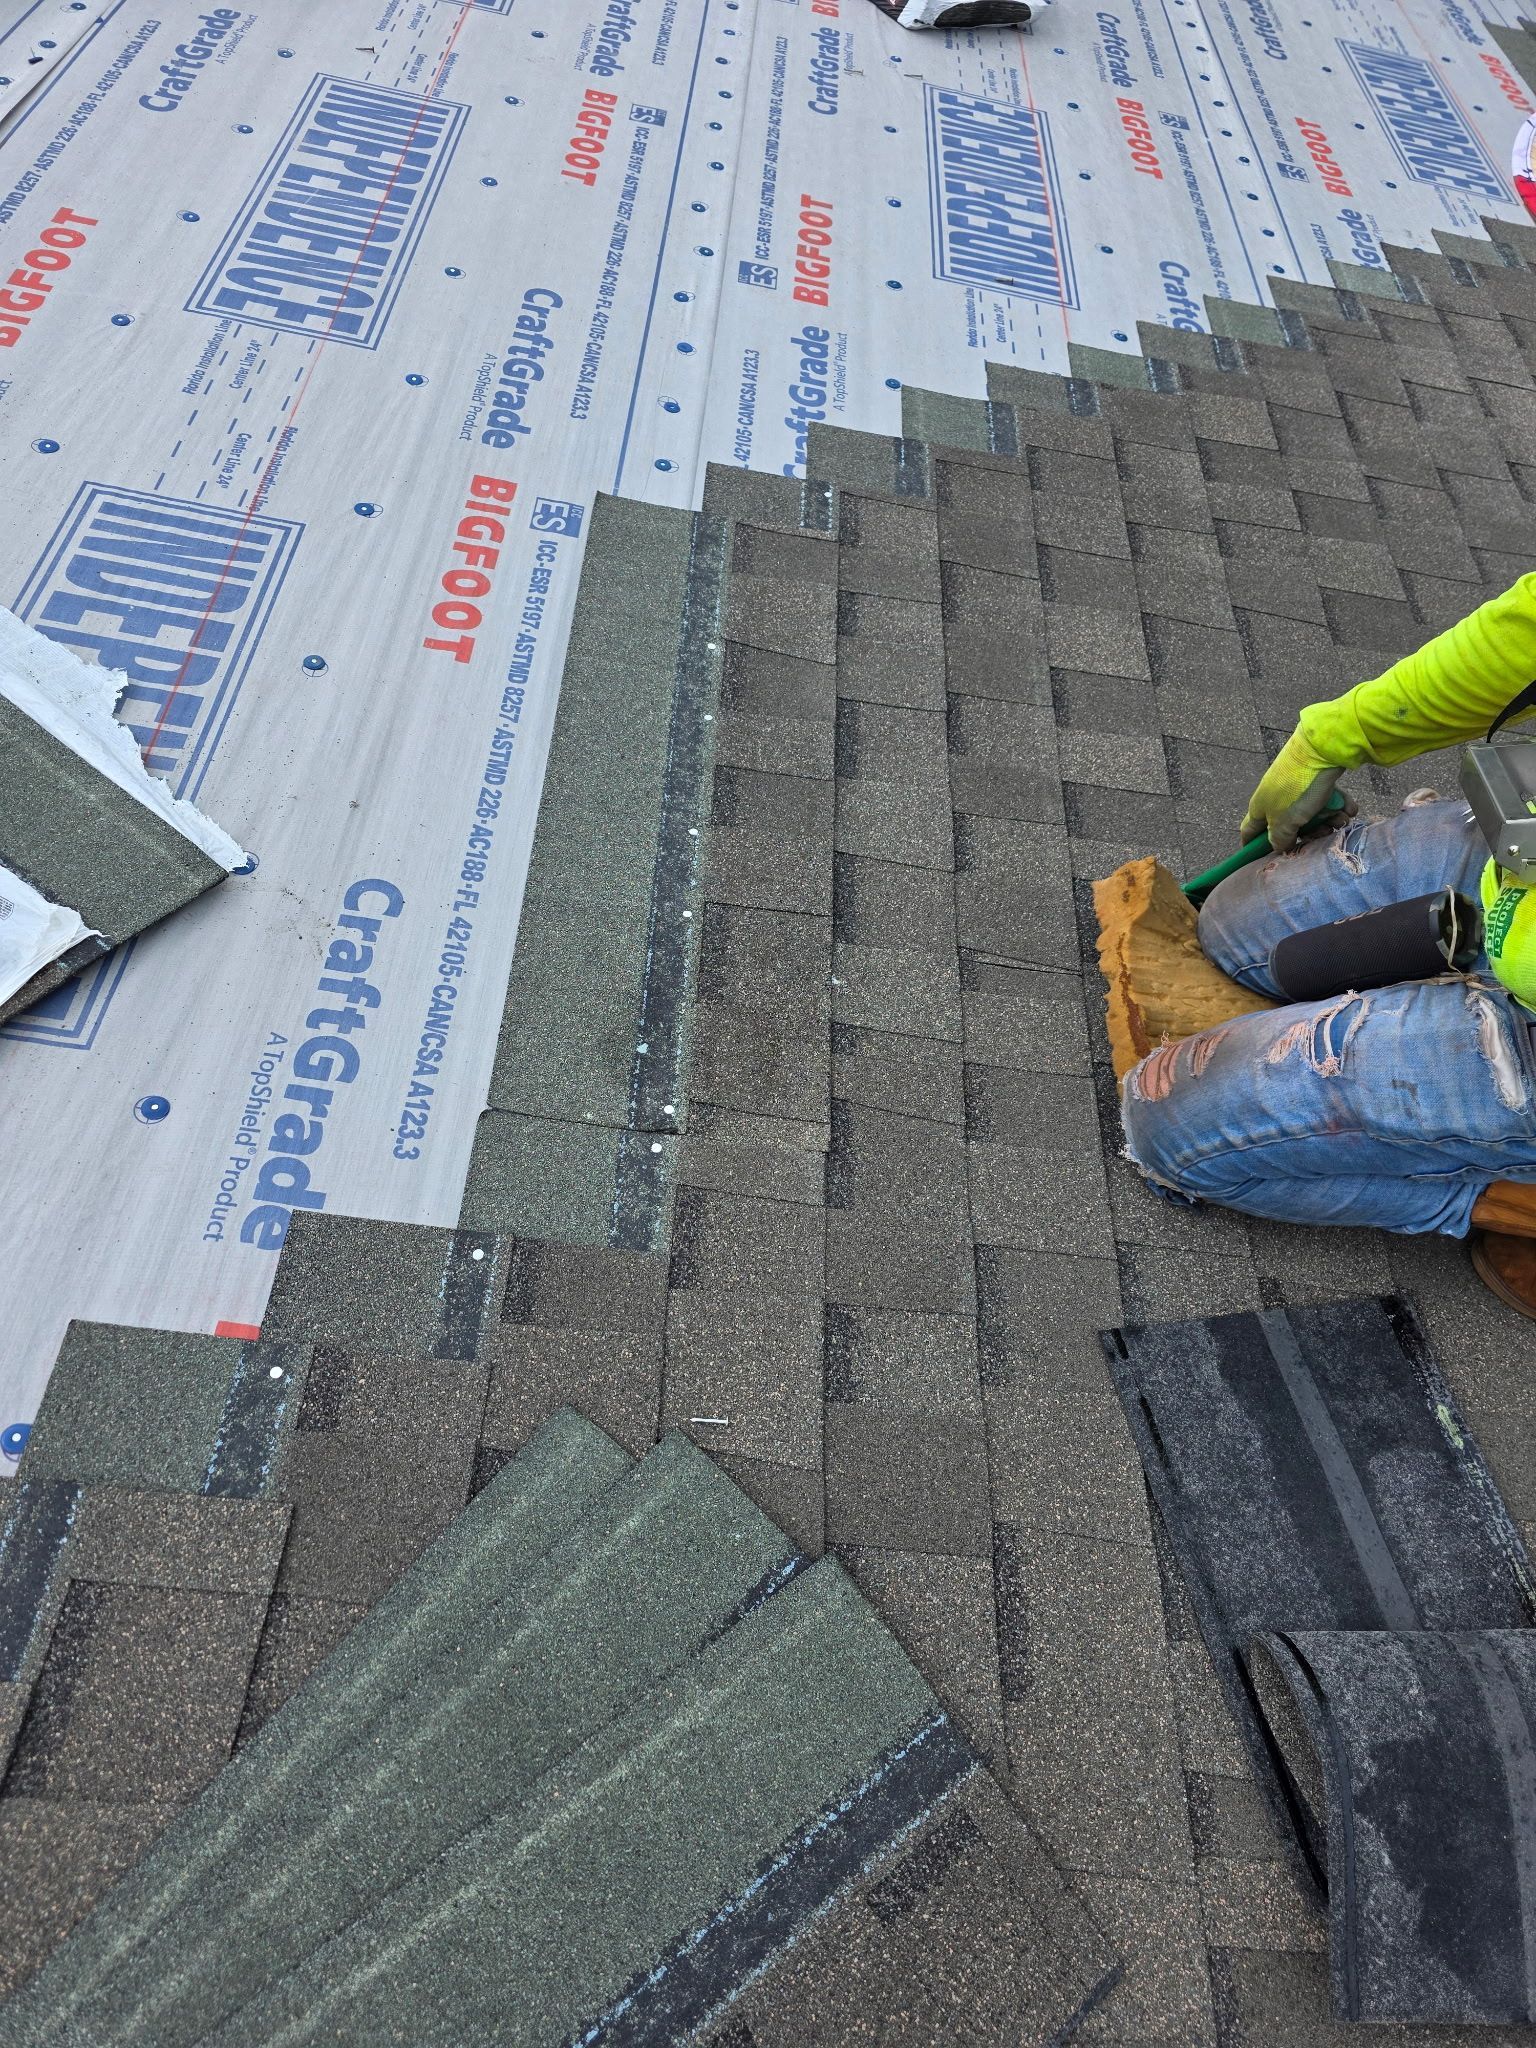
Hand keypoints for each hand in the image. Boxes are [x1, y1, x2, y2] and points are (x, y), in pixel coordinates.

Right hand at [1240, 730, 1356, 851]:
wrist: (1322, 751)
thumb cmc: (1297, 789)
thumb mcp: (1283, 821)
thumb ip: (1279, 839)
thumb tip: (1280, 847)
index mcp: (1262, 808)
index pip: (1250, 831)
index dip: (1253, 846)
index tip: (1262, 860)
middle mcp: (1278, 799)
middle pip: (1290, 827)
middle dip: (1308, 835)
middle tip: (1321, 836)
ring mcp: (1299, 790)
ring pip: (1313, 815)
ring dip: (1328, 821)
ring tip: (1339, 819)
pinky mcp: (1318, 781)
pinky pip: (1328, 801)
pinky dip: (1339, 806)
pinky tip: (1347, 809)